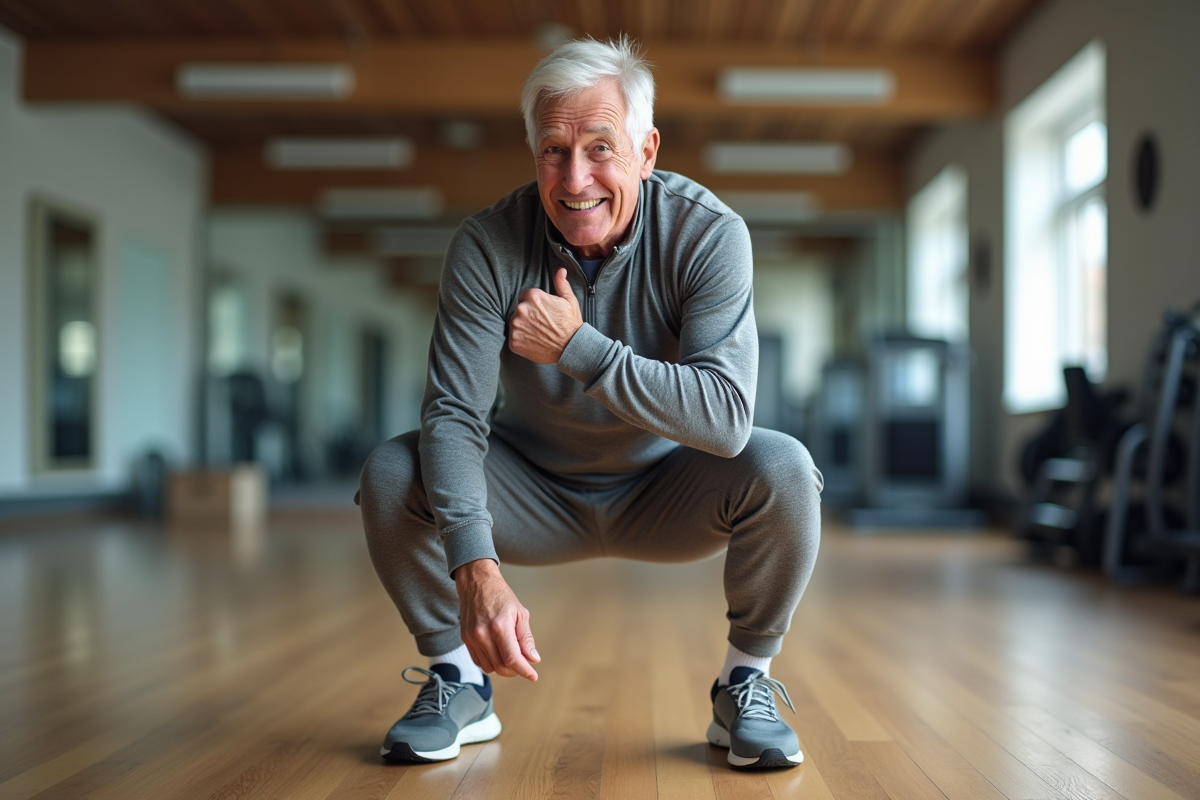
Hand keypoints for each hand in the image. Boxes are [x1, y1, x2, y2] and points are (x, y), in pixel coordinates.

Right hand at [454, 558, 540, 680]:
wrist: (476, 582)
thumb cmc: (500, 595)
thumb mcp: (520, 613)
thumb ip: (526, 638)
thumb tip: (533, 658)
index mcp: (500, 626)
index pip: (513, 659)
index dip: (525, 671)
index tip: (533, 676)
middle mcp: (483, 634)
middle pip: (501, 666)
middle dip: (515, 670)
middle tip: (524, 664)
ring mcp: (472, 638)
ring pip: (489, 668)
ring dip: (502, 667)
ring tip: (511, 657)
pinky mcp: (465, 639)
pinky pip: (478, 662)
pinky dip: (490, 663)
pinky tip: (498, 653)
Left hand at [509, 268, 582, 363]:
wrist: (571, 347)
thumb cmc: (571, 324)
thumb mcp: (569, 300)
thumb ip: (561, 284)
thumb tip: (561, 270)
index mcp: (533, 296)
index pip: (524, 296)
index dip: (533, 304)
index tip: (541, 312)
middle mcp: (522, 309)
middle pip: (519, 309)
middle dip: (527, 315)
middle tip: (541, 324)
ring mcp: (516, 326)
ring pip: (515, 323)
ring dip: (523, 327)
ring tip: (537, 333)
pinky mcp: (514, 342)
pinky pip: (513, 338)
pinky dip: (521, 340)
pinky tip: (533, 342)